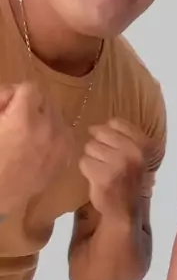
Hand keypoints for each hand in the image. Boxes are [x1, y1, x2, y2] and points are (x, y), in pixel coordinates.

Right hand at [0, 82, 70, 213]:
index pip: (30, 87)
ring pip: (59, 115)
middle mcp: (48, 128)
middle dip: (31, 104)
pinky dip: (55, 134)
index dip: (14, 94)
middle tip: (15, 119)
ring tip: (28, 133)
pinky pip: (66, 134)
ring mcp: (61, 144)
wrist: (0, 192)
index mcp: (24, 118)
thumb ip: (3, 100)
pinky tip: (40, 145)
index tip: (5, 108)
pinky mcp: (66, 157)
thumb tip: (12, 94)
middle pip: (47, 99)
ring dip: (44, 118)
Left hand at [79, 118, 147, 219]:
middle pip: (100, 133)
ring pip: (90, 147)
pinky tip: (96, 177)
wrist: (125, 210)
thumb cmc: (128, 179)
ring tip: (102, 169)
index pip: (116, 123)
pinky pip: (84, 161)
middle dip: (98, 146)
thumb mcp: (135, 155)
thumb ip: (123, 137)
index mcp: (144, 144)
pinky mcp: (104, 176)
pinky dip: (87, 169)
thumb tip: (93, 127)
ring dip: (92, 158)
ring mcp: (119, 164)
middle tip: (106, 161)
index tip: (111, 146)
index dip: (107, 133)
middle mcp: (134, 152)